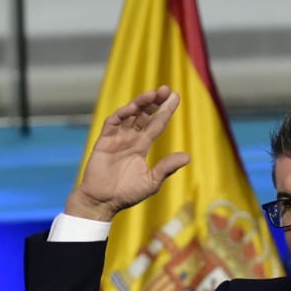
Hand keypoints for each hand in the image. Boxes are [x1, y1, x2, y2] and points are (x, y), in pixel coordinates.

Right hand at [66, 86, 189, 221]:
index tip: (175, 96)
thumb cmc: (127, 194)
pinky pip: (114, 122)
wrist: (102, 201)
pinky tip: (133, 107)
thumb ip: (167, 167)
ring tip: (153, 94)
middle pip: (145, 114)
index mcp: (142, 146)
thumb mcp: (151, 181)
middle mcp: (131, 138)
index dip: (165, 110)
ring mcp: (117, 138)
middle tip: (166, 89)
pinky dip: (123, 113)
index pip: (156, 123)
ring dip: (141, 103)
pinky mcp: (104, 140)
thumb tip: (187, 156)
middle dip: (155, 102)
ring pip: (130, 114)